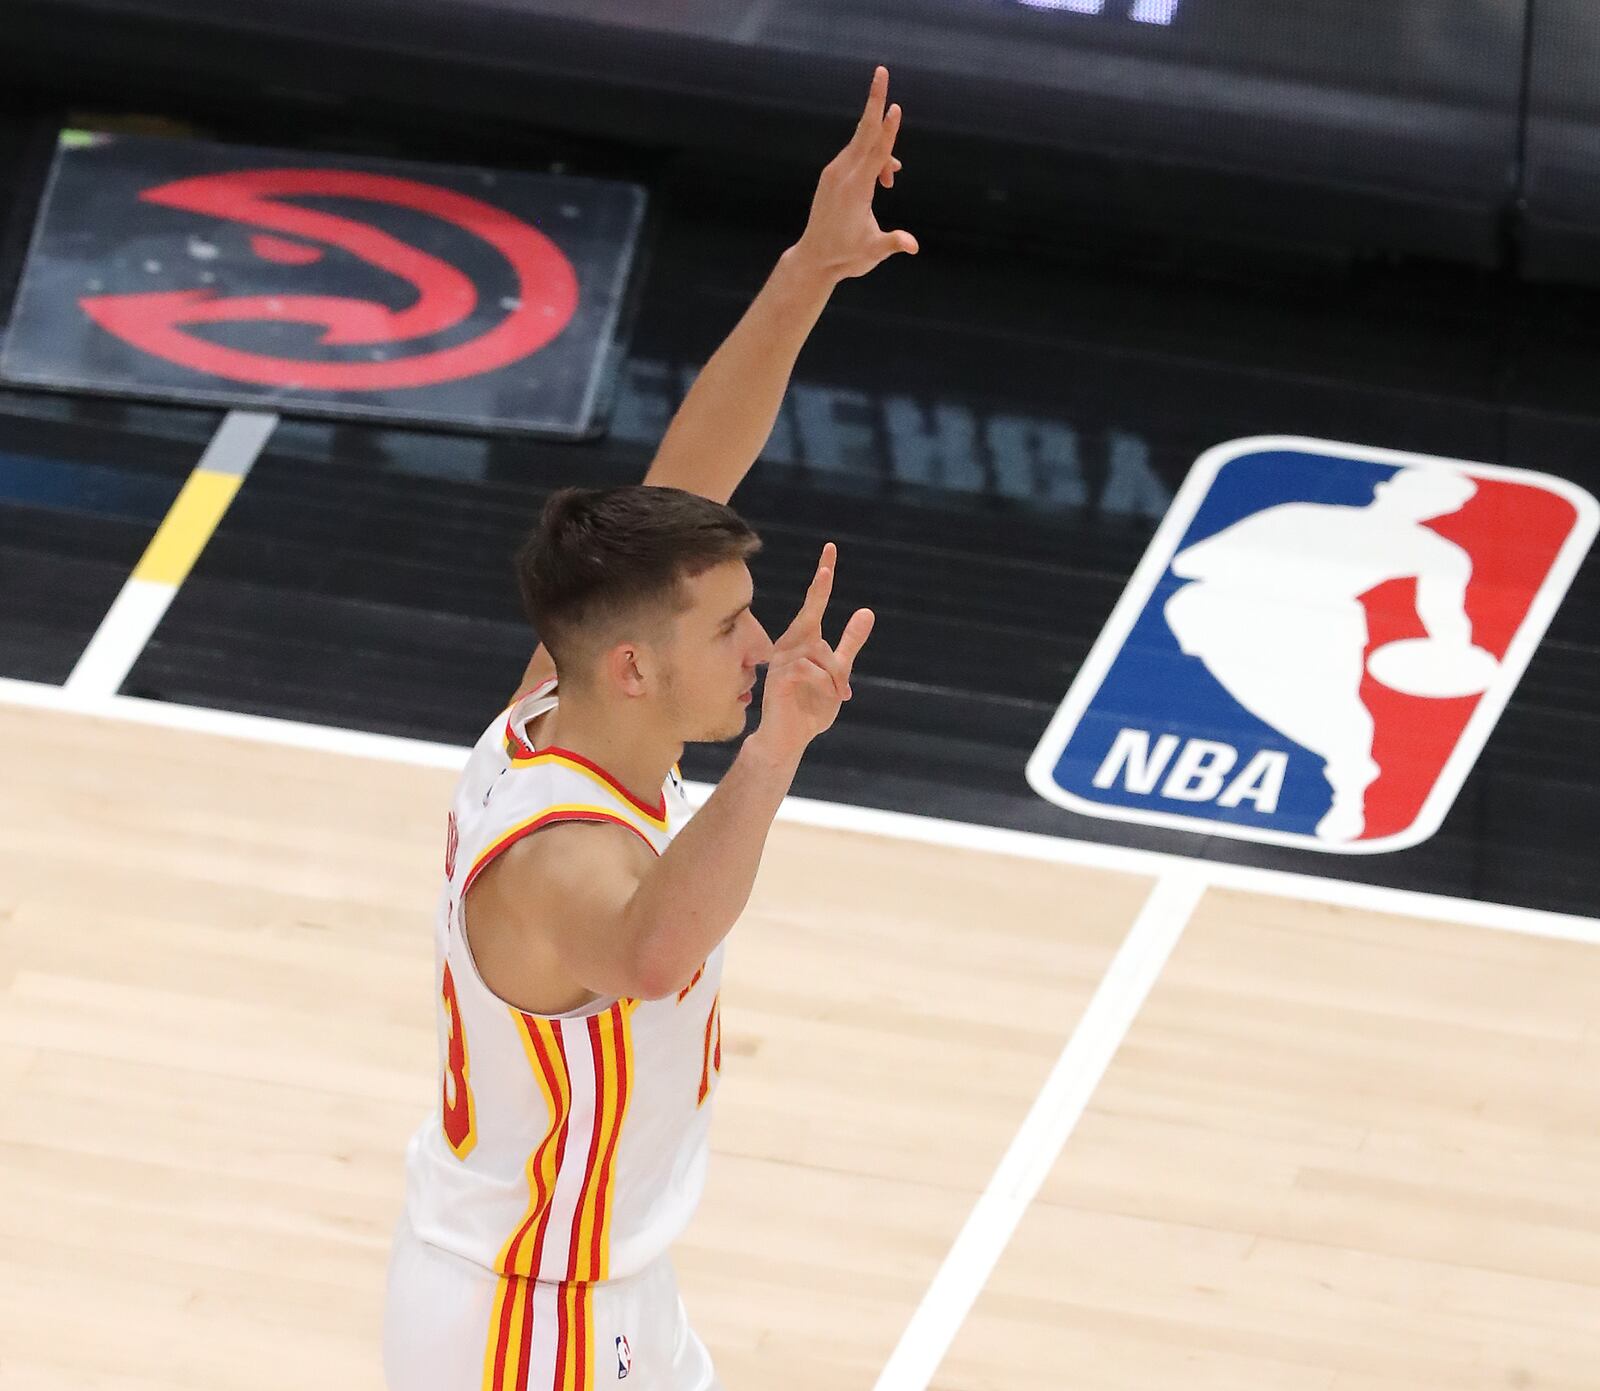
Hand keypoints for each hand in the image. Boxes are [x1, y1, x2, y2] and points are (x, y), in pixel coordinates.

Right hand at [756, 542, 874, 757]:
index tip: (830, 549)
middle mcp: (788, 645)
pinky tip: (824, 696)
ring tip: (837, 695)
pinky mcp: (777, 676)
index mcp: (803, 642)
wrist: (788, 739)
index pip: (815, 604)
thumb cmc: (810, 707)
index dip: (823, 578)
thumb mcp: (839, 672)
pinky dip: (823, 683)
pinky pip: (808, 668)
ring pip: (818, 650)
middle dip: (819, 589)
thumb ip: (850, 643)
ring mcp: (780, 660)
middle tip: (828, 564)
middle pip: (811, 615)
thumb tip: (866, 611)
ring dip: (834, 675)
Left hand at [790, 65, 918, 283]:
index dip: (888, 130)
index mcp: (855, 189)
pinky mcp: (831, 175)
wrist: (814, 259)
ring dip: (884, 152)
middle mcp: (842, 174)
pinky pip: (856, 153)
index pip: (875, 152)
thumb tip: (912, 246)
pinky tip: (884, 177)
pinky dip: (873, 157)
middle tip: (882, 70)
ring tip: (890, 182)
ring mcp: (834, 172)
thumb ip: (892, 243)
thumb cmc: (845, 256)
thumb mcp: (872, 252)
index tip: (895, 107)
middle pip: (864, 130)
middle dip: (876, 101)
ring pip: (863, 144)